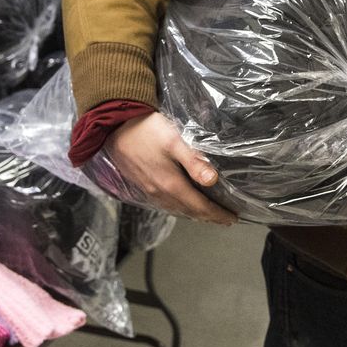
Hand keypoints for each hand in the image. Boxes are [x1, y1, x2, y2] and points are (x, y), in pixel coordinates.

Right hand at [103, 112, 236, 225]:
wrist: (114, 127)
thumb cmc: (146, 130)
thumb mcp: (174, 141)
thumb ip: (193, 161)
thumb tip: (212, 180)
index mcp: (171, 184)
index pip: (200, 206)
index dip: (217, 214)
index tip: (232, 218)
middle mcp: (160, 192)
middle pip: (189, 211)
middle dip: (209, 217)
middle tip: (225, 220)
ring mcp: (149, 190)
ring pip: (176, 209)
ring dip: (194, 214)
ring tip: (207, 215)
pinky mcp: (142, 185)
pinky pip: (165, 204)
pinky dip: (179, 208)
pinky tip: (181, 204)